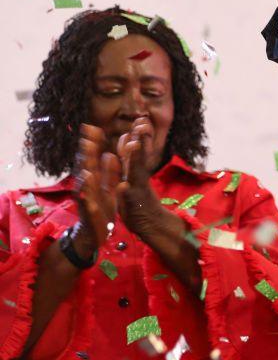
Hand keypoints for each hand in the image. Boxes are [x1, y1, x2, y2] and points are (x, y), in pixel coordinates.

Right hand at [74, 125, 119, 253]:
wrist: (94, 233)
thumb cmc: (101, 207)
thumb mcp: (108, 187)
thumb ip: (109, 171)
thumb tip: (109, 154)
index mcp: (95, 179)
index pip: (93, 158)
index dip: (93, 143)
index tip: (93, 127)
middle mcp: (88, 187)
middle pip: (86, 168)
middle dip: (86, 156)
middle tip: (87, 139)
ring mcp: (86, 200)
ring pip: (85, 187)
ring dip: (85, 177)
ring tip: (87, 167)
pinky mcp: (89, 213)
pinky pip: (87, 206)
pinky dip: (86, 199)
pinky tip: (86, 194)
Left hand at [114, 117, 167, 238]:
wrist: (152, 226)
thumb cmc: (140, 200)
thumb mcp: (134, 176)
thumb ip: (130, 157)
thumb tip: (127, 136)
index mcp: (137, 171)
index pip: (139, 149)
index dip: (140, 135)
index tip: (141, 119)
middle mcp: (140, 179)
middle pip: (141, 157)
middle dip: (143, 141)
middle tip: (143, 123)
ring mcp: (138, 192)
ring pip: (136, 174)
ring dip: (135, 160)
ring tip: (133, 145)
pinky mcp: (133, 207)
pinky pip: (128, 200)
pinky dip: (126, 192)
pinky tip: (123, 185)